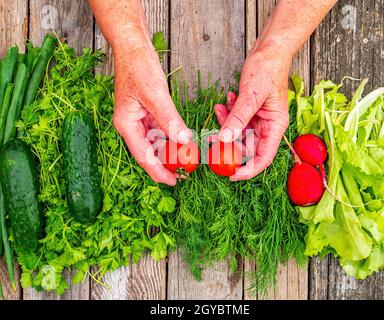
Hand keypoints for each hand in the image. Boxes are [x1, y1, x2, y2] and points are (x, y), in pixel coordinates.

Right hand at [113, 45, 191, 185]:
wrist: (133, 48)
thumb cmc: (138, 67)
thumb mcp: (155, 94)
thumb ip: (168, 119)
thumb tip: (183, 141)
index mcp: (126, 125)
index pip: (143, 156)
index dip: (158, 171)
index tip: (173, 182)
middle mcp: (131, 126)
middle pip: (149, 153)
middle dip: (165, 164)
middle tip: (184, 174)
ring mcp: (138, 121)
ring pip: (155, 144)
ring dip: (169, 152)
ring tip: (186, 161)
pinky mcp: (147, 114)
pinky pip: (159, 132)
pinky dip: (170, 138)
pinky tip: (182, 143)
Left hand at [216, 42, 291, 180]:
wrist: (269, 51)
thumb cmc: (267, 69)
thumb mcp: (251, 95)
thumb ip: (238, 118)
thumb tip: (225, 140)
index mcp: (275, 126)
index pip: (263, 158)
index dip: (248, 170)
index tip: (230, 174)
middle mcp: (267, 127)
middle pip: (247, 148)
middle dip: (229, 145)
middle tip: (211, 140)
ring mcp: (258, 120)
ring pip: (238, 134)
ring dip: (226, 126)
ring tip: (220, 109)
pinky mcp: (250, 113)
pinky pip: (235, 121)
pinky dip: (227, 115)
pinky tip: (225, 102)